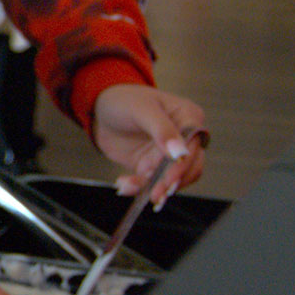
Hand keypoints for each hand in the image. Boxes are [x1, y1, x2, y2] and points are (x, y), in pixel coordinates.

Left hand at [92, 84, 209, 208]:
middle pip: (190, 167)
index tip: (170, 179)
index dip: (184, 164)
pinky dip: (140, 188)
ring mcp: (169, 154)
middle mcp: (185, 137)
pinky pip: (153, 183)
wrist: (99, 110)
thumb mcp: (141, 109)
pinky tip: (124, 184)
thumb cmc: (123, 100)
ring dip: (153, 187)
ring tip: (129, 186)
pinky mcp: (153, 166)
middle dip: (171, 182)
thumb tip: (180, 152)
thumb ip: (162, 130)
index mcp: (189, 117)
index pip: (194, 145)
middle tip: (155, 194)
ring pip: (173, 180)